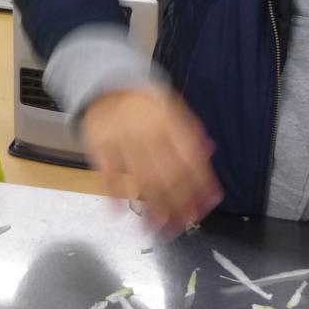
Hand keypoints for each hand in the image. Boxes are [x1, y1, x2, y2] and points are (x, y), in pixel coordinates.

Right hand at [81, 88, 222, 235]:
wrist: (107, 83)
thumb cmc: (145, 103)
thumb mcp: (173, 107)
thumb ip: (191, 131)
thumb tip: (209, 155)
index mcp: (169, 118)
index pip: (189, 156)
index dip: (199, 183)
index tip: (204, 206)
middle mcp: (147, 128)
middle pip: (167, 171)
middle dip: (178, 202)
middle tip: (182, 223)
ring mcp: (122, 136)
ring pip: (141, 176)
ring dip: (152, 204)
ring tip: (158, 225)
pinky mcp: (98, 142)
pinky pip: (108, 172)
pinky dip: (114, 194)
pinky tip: (120, 212)